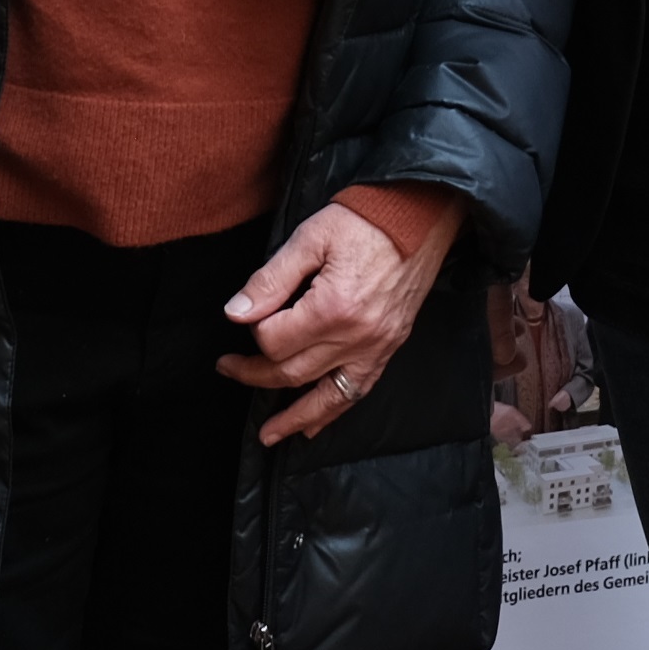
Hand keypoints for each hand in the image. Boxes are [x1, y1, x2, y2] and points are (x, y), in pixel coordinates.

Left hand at [220, 193, 462, 446]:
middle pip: (292, 373)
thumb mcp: (310, 238)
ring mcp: (375, 347)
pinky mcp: (388, 348)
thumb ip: (270, 279)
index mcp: (332, 308)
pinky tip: (312, 426)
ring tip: (268, 434)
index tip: (249, 313)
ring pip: (325, 396)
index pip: (275, 341)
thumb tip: (235, 314)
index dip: (254, 329)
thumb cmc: (364, 218)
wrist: (420, 215)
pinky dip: (332, 412)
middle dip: (254, 373)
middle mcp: (355, 337)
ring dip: (293, 417)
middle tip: (228, 368)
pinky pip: (357, 391)